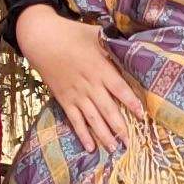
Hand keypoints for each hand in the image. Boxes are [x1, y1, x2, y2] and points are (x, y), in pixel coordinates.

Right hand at [15, 4, 147, 152]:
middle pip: (108, 109)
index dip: (132, 102)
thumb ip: (113, 44)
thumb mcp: (95, 35)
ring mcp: (76, 94)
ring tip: (114, 149)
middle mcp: (89, 84)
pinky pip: (74, 120)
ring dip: (104, 135)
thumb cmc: (71, 34)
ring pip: (92, 119)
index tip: (142, 115)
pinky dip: (82, 134)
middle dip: (120, 127)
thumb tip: (134, 45)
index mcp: (100, 68)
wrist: (41, 40)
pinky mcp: (64, 99)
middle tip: (130, 142)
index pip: (120, 89)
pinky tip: (90, 147)